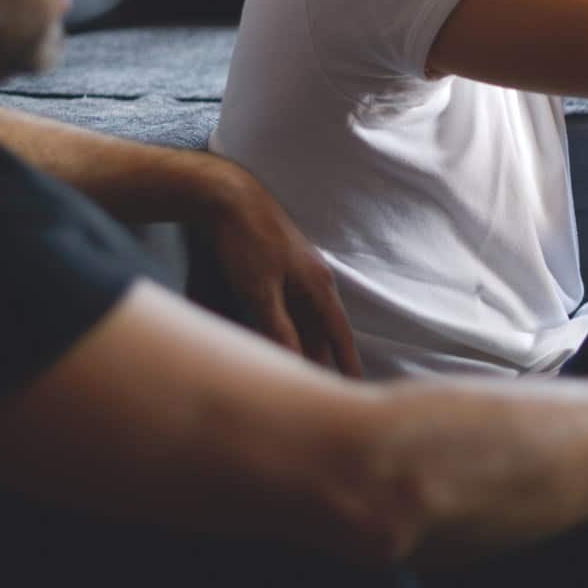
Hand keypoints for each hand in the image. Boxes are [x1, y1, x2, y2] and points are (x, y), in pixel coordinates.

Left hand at [190, 158, 362, 376]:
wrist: (229, 196)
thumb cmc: (247, 240)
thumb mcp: (260, 290)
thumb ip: (278, 327)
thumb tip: (294, 363)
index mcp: (318, 285)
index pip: (339, 333)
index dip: (347, 361)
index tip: (358, 386)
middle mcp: (314, 280)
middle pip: (323, 330)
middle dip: (324, 358)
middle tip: (323, 391)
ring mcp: (298, 272)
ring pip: (306, 319)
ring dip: (305, 343)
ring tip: (302, 372)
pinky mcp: (280, 268)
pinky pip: (292, 306)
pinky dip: (290, 327)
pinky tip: (281, 337)